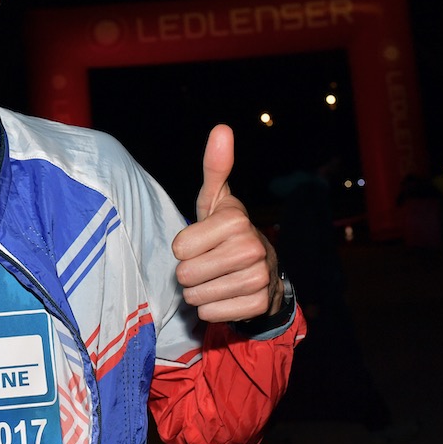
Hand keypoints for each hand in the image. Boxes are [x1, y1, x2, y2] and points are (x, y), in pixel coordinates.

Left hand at [171, 124, 281, 323]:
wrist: (263, 270)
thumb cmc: (226, 232)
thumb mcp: (216, 200)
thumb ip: (215, 167)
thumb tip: (222, 129)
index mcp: (235, 221)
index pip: (179, 248)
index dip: (183, 247)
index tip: (203, 240)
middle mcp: (251, 248)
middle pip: (184, 274)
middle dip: (189, 271)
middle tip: (208, 262)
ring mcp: (257, 279)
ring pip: (195, 297)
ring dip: (198, 291)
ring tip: (216, 278)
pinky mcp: (257, 305)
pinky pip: (209, 314)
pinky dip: (211, 308)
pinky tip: (225, 294)